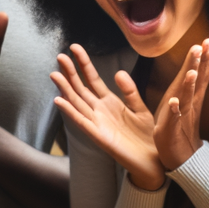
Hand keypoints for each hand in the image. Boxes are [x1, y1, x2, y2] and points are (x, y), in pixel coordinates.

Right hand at [50, 45, 164, 190]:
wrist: (153, 159)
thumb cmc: (147, 136)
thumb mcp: (140, 108)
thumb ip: (129, 91)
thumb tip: (117, 72)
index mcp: (110, 102)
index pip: (92, 79)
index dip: (83, 64)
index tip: (74, 48)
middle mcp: (99, 111)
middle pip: (80, 88)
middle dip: (70, 72)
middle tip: (59, 56)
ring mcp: (96, 123)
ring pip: (77, 102)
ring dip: (65, 89)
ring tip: (54, 74)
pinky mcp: (98, 136)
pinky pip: (81, 121)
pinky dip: (70, 111)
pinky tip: (59, 100)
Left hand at [153, 39, 208, 171]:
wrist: (182, 158)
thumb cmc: (178, 129)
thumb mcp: (179, 103)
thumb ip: (184, 86)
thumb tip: (191, 68)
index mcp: (190, 98)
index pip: (199, 75)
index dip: (204, 58)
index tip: (207, 40)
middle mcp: (189, 105)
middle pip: (197, 82)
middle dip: (201, 63)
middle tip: (205, 45)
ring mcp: (181, 118)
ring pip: (187, 99)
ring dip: (189, 86)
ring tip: (192, 72)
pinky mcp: (170, 131)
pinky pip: (173, 120)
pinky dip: (175, 112)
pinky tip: (175, 103)